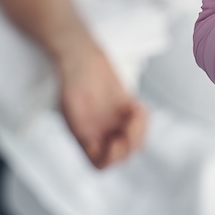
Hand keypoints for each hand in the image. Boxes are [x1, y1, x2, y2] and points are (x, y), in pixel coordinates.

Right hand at [56, 40, 147, 168]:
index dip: (111, 159)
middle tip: (130, 123)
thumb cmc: (71, 70)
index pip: (99, 164)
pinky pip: (139, 122)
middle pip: (122, 155)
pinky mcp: (124, 106)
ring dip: (140, 132)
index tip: (116, 141)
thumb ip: (82, 120)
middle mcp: (99, 131)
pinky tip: (137, 104)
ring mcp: (112, 120)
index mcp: (83, 134)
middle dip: (130, 144)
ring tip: (135, 113)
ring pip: (134, 141)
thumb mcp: (71, 96)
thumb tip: (91, 140)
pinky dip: (143, 118)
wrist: (79, 51)